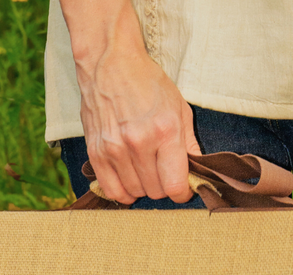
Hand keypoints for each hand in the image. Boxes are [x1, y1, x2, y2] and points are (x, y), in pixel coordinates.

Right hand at [60, 0, 201, 203]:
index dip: (182, 192)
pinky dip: (123, 192)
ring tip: (144, 170)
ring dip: (142, 187)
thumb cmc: (147, 83)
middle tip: (161, 171)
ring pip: (134, 193)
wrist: (110, 63)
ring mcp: (114, 149)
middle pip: (155, 192)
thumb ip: (189, 144)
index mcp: (165, 131)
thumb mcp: (179, 108)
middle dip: (162, 186)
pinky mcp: (96, 153)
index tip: (182, 187)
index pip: (175, 186)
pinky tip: (129, 180)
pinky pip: (112, 191)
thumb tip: (197, 173)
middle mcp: (139, 143)